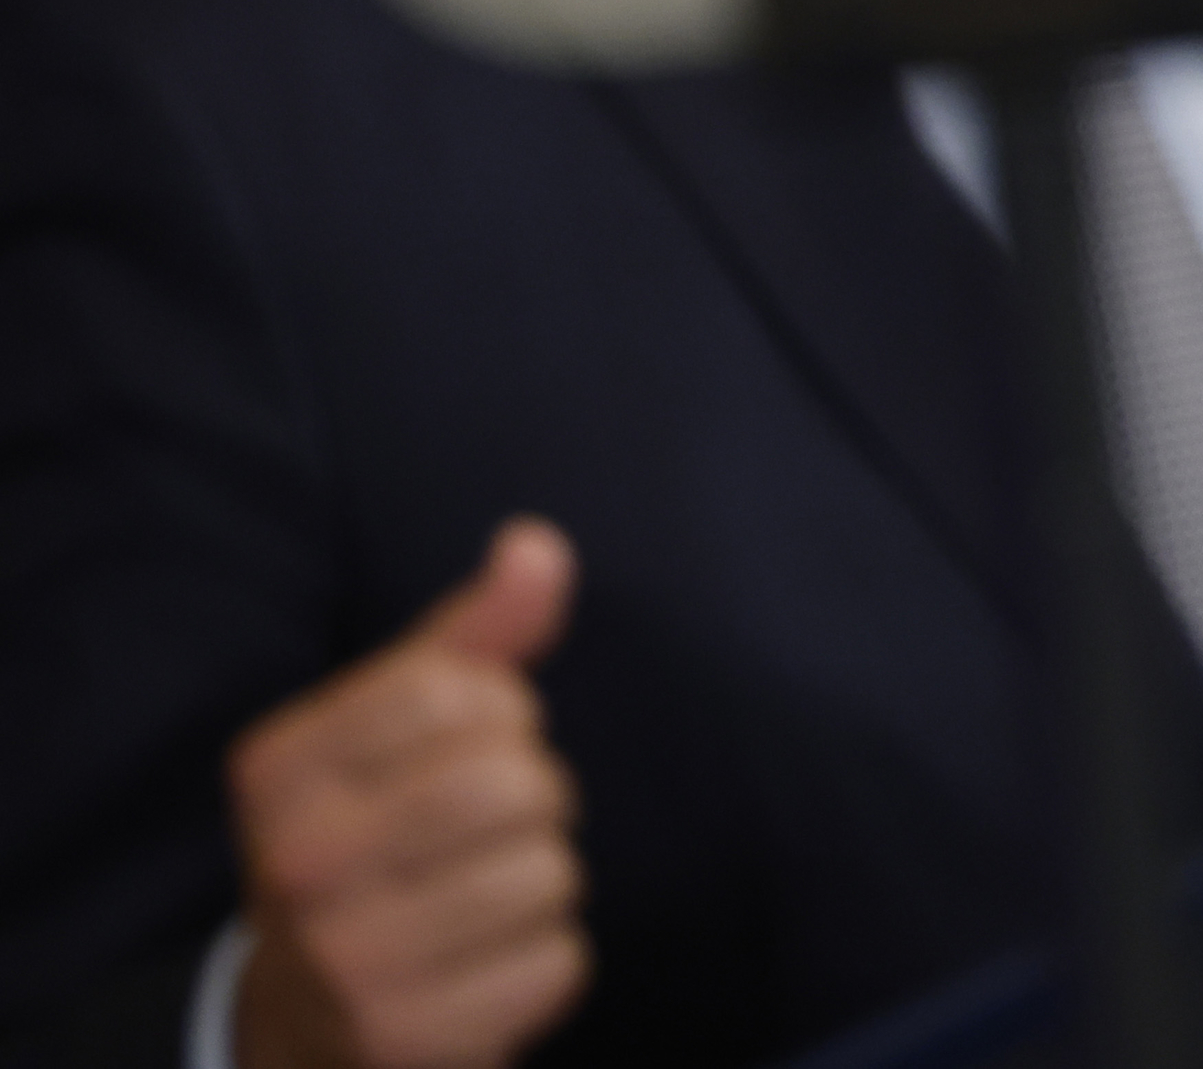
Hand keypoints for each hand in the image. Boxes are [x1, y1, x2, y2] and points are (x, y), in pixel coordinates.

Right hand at [228, 520, 587, 1068]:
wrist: (312, 1025)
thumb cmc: (375, 841)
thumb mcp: (397, 730)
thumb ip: (474, 636)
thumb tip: (538, 545)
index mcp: (278, 771)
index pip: (459, 689)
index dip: (496, 712)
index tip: (457, 751)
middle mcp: (294, 866)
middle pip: (513, 781)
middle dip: (535, 794)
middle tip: (484, 832)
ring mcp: (346, 962)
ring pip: (549, 871)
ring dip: (544, 878)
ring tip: (478, 899)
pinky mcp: (410, 1038)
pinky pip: (560, 960)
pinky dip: (546, 959)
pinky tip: (481, 968)